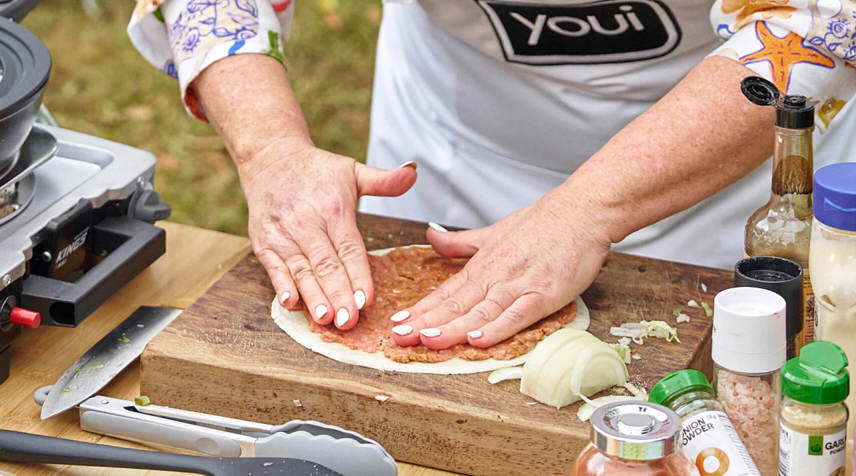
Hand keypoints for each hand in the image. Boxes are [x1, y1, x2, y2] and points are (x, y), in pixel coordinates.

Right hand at [239, 138, 416, 329]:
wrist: (269, 157)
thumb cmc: (317, 170)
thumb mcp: (352, 170)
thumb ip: (384, 180)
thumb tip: (413, 171)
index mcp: (333, 208)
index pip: (349, 248)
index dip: (358, 275)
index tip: (368, 300)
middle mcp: (307, 222)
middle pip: (326, 265)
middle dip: (338, 295)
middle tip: (350, 321)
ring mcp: (283, 234)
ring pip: (301, 270)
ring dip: (313, 297)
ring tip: (325, 319)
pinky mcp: (263, 241)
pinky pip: (273, 267)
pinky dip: (281, 285)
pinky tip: (291, 303)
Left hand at [389, 191, 610, 348]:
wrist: (582, 211)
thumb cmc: (543, 223)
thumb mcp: (493, 231)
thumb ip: (461, 242)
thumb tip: (431, 236)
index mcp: (483, 264)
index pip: (445, 292)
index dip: (420, 309)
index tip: (397, 323)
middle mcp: (496, 275)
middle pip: (456, 304)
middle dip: (426, 323)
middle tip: (399, 337)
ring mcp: (520, 284)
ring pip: (481, 311)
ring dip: (453, 328)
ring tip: (428, 342)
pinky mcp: (545, 293)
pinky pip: (518, 314)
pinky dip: (498, 328)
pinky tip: (478, 340)